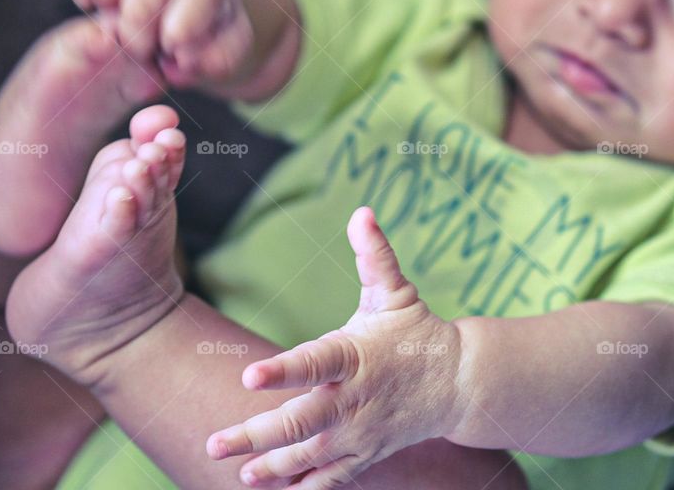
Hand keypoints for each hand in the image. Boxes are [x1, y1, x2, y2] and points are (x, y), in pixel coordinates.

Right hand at [65, 0, 253, 88]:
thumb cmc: (208, 23)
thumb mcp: (225, 46)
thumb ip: (215, 60)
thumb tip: (182, 62)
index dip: (185, 23)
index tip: (174, 45)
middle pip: (138, 8)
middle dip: (138, 43)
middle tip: (148, 52)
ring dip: (110, 20)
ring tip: (134, 25)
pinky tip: (112, 6)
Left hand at [206, 206, 467, 488]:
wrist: (459, 383)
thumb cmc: (417, 332)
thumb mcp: (397, 291)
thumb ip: (375, 255)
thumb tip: (362, 211)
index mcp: (355, 355)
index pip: (315, 363)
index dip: (283, 370)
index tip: (249, 374)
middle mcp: (354, 398)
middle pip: (302, 422)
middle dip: (258, 436)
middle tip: (214, 443)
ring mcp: (359, 432)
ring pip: (312, 457)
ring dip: (273, 468)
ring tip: (240, 472)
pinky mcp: (365, 454)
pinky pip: (332, 479)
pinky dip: (305, 489)